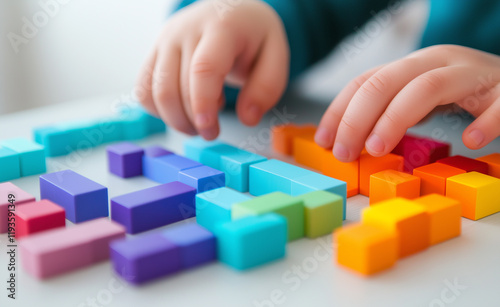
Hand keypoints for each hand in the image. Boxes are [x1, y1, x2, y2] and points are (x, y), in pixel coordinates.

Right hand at [136, 0, 288, 139]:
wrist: (230, 11)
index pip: (203, 68)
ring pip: (154, 91)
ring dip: (174, 119)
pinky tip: (181, 111)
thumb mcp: (276, 56)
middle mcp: (186, 31)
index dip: (202, 103)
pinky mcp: (153, 52)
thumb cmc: (252, 36)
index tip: (209, 129)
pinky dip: (158, 110)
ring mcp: (165, 40)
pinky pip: (143, 90)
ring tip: (197, 123)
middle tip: (212, 132)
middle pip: (174, 86)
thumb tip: (247, 118)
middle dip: (191, 120)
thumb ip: (266, 88)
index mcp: (221, 28)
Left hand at [314, 45, 499, 161]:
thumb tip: (348, 142)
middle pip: (387, 81)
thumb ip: (389, 113)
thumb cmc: (460, 92)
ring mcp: (471, 73)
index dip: (340, 111)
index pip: (364, 82)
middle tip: (345, 153)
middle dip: (357, 118)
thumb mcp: (416, 97)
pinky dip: (485, 121)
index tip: (325, 141)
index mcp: (411, 66)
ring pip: (428, 86)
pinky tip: (470, 140)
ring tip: (377, 148)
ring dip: (396, 118)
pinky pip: (498, 103)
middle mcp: (437, 62)